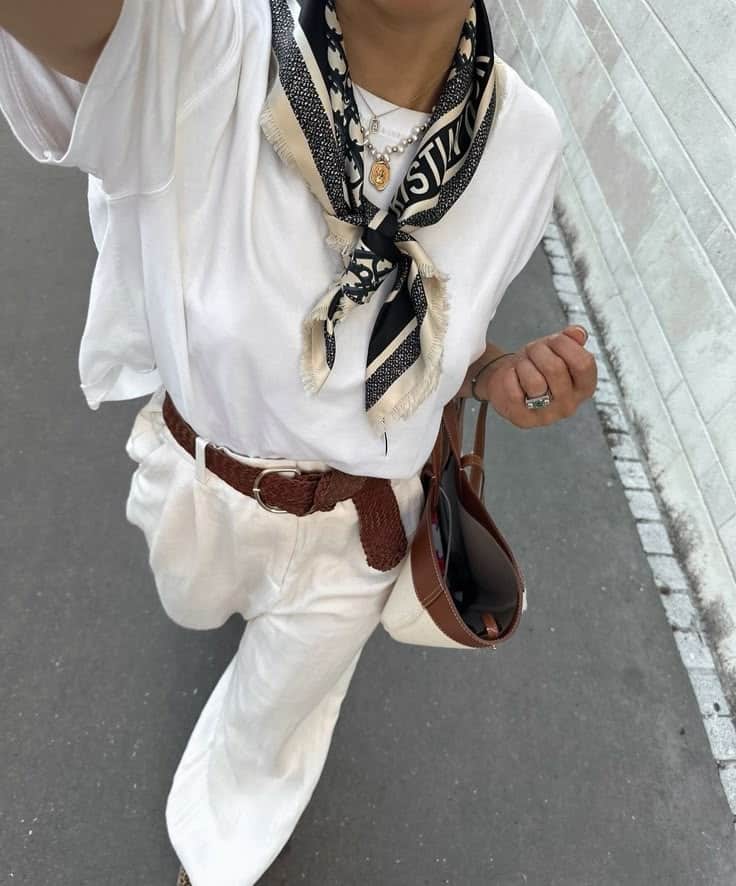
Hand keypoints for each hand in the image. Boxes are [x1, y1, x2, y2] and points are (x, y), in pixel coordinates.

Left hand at [477, 325, 596, 428]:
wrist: (506, 382)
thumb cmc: (536, 365)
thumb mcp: (554, 347)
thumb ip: (570, 339)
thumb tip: (577, 332)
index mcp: (584, 387)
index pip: (584, 363)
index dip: (565, 344)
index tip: (554, 340)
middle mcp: (570, 405)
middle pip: (555, 369)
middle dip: (538, 351)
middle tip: (532, 351)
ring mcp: (547, 416)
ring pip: (535, 383)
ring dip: (523, 365)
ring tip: (522, 366)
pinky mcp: (523, 420)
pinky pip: (514, 392)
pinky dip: (509, 377)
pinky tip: (512, 378)